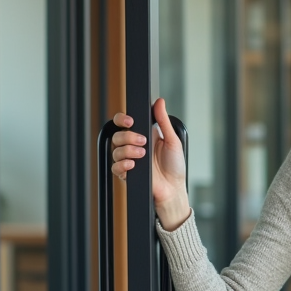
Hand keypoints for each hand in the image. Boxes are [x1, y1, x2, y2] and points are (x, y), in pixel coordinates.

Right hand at [110, 98, 190, 228]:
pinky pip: (115, 166)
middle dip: (128, 136)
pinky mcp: (126, 173)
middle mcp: (134, 146)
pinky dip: (123, 164)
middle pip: (117, 135)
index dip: (122, 119)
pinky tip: (133, 165)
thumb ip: (163, 121)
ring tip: (142, 155)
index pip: (124, 123)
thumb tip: (159, 102)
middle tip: (143, 141)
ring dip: (127, 150)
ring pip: (115, 150)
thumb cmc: (175, 166)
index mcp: (143, 136)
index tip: (130, 121)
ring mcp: (129, 160)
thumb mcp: (172, 140)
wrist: (174, 188)